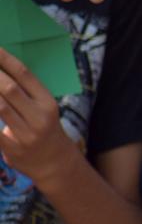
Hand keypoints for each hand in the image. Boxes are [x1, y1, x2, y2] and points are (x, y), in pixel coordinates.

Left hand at [0, 49, 78, 187]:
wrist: (54, 163)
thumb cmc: (43, 130)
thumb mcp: (43, 109)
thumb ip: (24, 93)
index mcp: (47, 102)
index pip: (24, 75)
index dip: (5, 59)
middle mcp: (40, 116)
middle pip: (8, 88)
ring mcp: (26, 133)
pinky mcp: (12, 148)